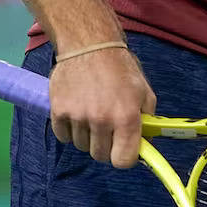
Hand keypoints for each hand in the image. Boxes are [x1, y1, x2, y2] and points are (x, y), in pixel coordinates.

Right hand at [50, 46, 155, 167]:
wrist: (90, 46)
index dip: (125, 157)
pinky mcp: (58, 111)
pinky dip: (70, 130)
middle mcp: (102, 119)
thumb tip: (146, 144)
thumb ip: (147, 121)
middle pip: (100, 156)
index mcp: (126, 117)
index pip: (123, 161)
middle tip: (108, 128)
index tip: (123, 149)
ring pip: (81, 146)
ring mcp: (78, 116)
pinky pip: (64, 136)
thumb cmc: (120, 68)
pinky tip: (77, 112)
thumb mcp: (144, 92)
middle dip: (106, 146)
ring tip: (93, 114)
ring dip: (88, 136)